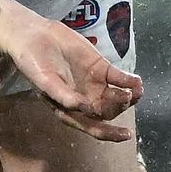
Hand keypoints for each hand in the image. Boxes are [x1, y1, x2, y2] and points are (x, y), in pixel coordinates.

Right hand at [7, 18, 142, 141]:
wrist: (33, 36)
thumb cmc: (33, 63)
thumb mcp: (45, 82)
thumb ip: (64, 96)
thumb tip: (85, 108)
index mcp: (70, 109)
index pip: (93, 126)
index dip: (109, 133)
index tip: (124, 135)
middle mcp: (85, 99)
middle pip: (108, 111)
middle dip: (118, 107)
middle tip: (125, 97)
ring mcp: (94, 83)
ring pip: (117, 96)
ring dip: (129, 96)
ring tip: (137, 90)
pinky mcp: (100, 67)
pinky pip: (118, 78)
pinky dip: (129, 80)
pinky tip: (136, 81)